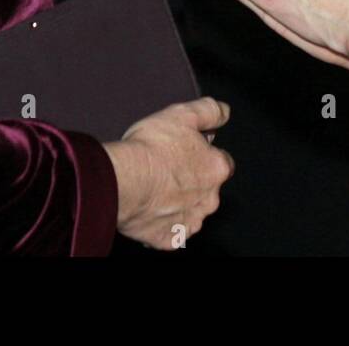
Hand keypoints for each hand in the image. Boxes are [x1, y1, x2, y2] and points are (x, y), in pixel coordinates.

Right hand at [106, 97, 233, 249]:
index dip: (204, 154)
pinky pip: (170, 231)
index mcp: (217, 169)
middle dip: (192, 180)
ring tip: (154, 187)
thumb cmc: (152, 148)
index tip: (186, 150)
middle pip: (206, 189)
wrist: (123, 180)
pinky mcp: (168, 238)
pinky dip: (161, 222)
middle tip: (166, 167)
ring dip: (177, 202)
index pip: (222, 161)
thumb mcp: (182, 114)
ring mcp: (189, 222)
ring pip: (189, 211)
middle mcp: (209, 199)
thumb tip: (224, 111)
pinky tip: (148, 208)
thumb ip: (209, 111)